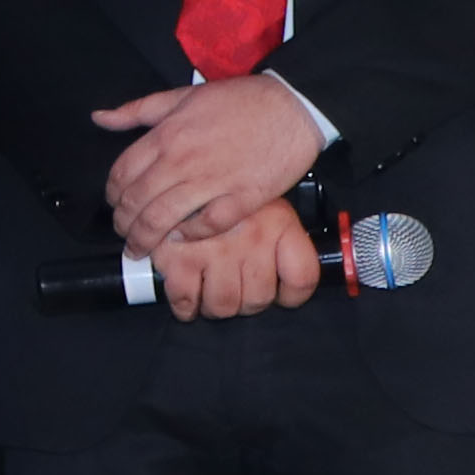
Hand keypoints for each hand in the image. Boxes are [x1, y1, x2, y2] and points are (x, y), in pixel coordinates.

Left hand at [96, 73, 329, 259]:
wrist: (294, 105)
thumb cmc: (240, 100)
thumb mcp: (182, 95)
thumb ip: (137, 110)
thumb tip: (99, 118)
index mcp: (166, 136)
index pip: (121, 174)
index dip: (112, 195)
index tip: (114, 205)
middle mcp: (182, 161)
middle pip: (137, 202)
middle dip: (123, 223)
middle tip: (123, 234)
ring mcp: (212, 181)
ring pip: (163, 218)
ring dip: (145, 237)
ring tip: (140, 248)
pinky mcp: (242, 198)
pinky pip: (206, 226)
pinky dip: (189, 236)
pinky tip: (181, 238)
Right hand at [149, 196, 326, 319]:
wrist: (172, 167)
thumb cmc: (218, 185)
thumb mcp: (260, 197)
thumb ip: (276, 231)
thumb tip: (284, 269)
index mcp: (278, 223)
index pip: (302, 278)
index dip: (291, 296)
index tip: (280, 295)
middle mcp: (252, 239)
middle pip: (259, 298)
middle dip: (245, 302)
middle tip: (235, 292)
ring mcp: (215, 252)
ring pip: (224, 305)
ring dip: (215, 307)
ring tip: (209, 295)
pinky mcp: (178, 259)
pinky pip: (185, 300)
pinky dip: (184, 308)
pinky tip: (185, 302)